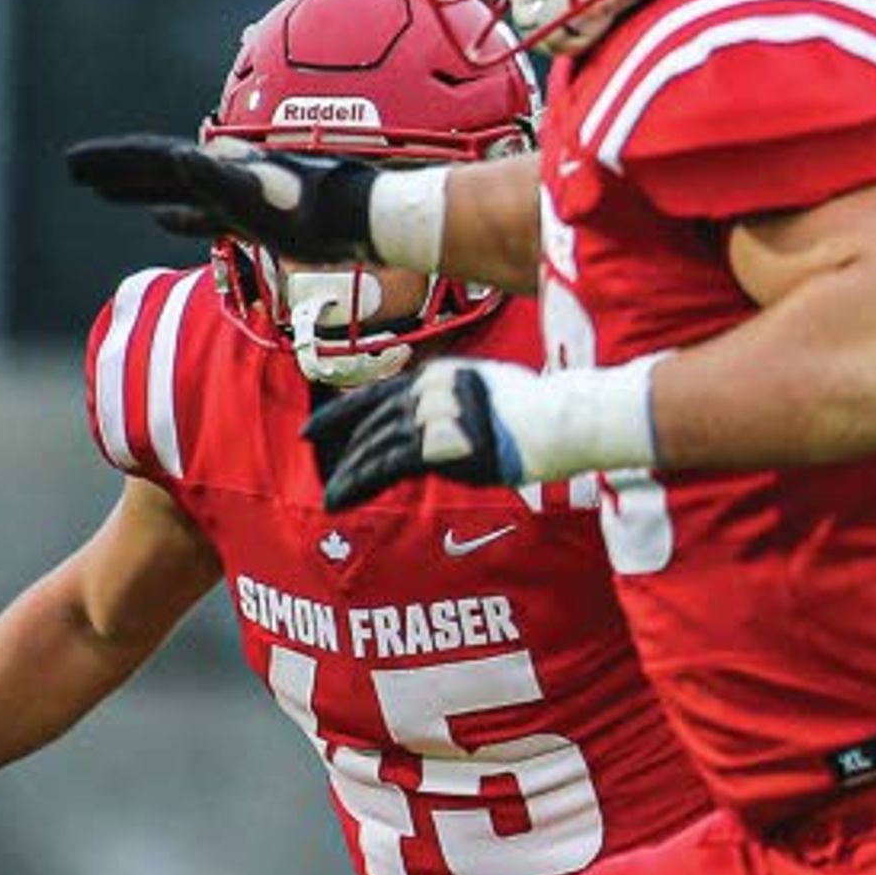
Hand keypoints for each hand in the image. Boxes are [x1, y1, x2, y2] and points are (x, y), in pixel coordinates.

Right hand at [67, 136, 380, 262]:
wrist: (366, 219)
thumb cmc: (315, 212)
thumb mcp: (258, 194)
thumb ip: (217, 178)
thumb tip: (178, 156)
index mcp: (216, 164)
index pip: (150, 157)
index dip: (110, 161)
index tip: (72, 163)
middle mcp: (224, 172)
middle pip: (156, 168)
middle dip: (115, 171)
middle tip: (75, 172)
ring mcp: (238, 194)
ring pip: (175, 188)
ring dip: (138, 190)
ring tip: (103, 192)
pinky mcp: (255, 217)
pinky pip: (203, 215)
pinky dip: (177, 216)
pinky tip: (162, 220)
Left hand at [304, 359, 522, 510]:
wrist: (562, 421)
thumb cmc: (539, 413)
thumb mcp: (488, 392)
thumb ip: (454, 403)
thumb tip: (438, 426)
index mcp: (437, 376)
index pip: (377, 394)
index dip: (341, 415)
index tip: (313, 430)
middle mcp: (427, 391)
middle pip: (373, 423)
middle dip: (345, 452)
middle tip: (329, 477)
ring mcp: (431, 416)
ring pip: (374, 446)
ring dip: (349, 473)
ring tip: (332, 496)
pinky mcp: (437, 445)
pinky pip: (386, 466)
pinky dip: (358, 483)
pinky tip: (341, 498)